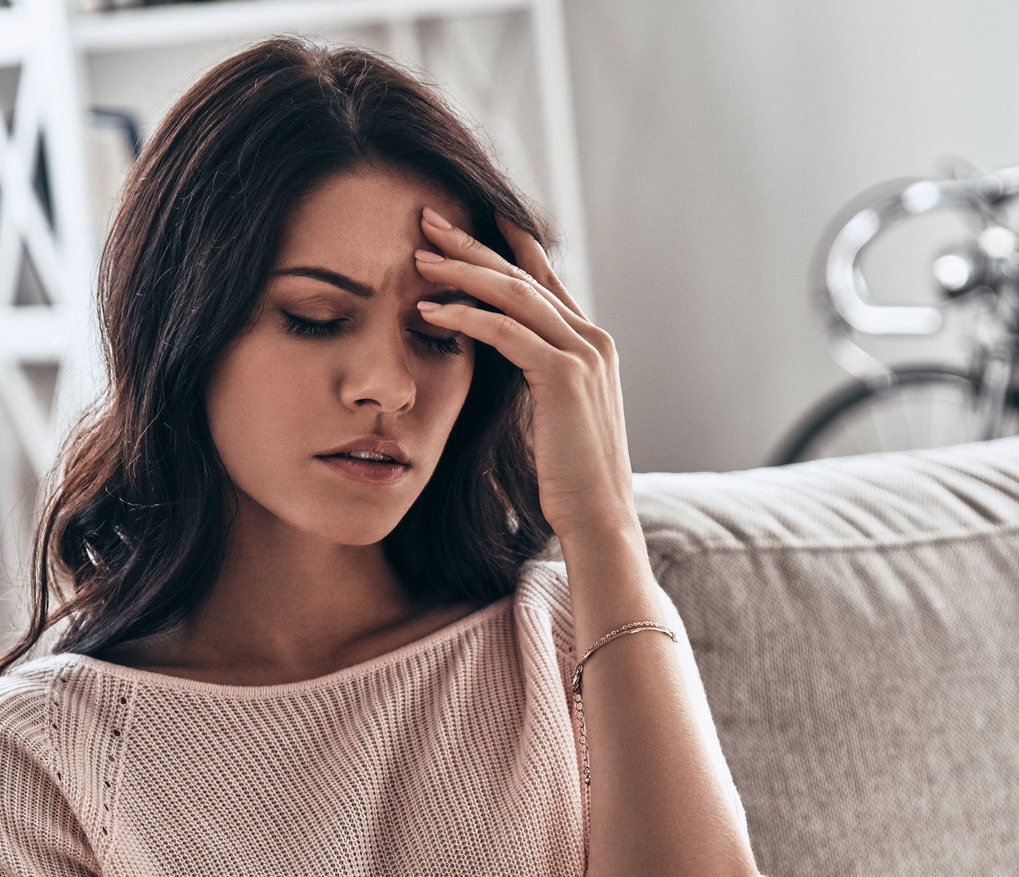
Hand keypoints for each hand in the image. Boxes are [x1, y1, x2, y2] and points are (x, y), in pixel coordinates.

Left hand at [414, 207, 635, 541]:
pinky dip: (464, 317)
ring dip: (462, 271)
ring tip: (418, 256)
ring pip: (513, 294)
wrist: (599, 518)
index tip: (470, 216)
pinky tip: (428, 310)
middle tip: (428, 216)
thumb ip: (535, 382)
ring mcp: (583, 353)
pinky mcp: (564, 376)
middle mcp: (592, 339)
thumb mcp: (552, 419)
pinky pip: (505, 331)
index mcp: (591, 345)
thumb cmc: (569, 482)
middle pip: (524, 275)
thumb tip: (502, 368)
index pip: (544, 279)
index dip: (507, 245)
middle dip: (474, 242)